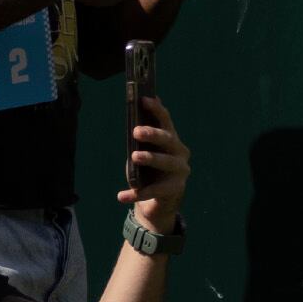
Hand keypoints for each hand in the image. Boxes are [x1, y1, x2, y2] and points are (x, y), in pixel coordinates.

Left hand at [119, 86, 192, 226]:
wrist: (159, 201)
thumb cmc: (149, 171)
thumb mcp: (144, 153)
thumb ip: (141, 141)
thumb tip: (133, 126)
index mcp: (171, 140)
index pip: (165, 121)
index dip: (156, 109)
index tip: (143, 99)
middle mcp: (180, 152)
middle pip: (168, 139)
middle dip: (153, 133)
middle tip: (136, 131)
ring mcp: (180, 171)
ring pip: (165, 161)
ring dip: (151, 157)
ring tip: (135, 156)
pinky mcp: (175, 189)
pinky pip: (154, 190)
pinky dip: (136, 193)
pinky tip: (122, 196)